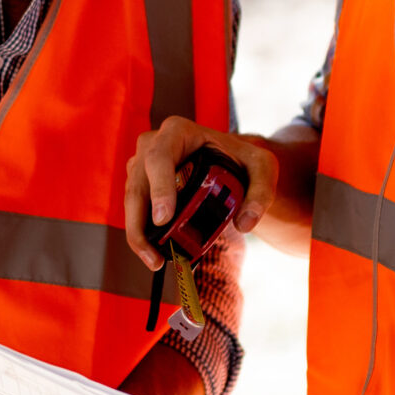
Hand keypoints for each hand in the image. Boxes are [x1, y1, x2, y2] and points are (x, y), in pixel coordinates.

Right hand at [124, 117, 277, 271]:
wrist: (228, 163)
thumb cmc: (242, 160)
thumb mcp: (262, 167)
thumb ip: (261, 192)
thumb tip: (246, 223)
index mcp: (178, 131)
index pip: (160, 157)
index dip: (159, 187)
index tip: (164, 219)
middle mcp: (153, 144)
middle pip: (137, 183)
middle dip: (140, 222)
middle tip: (154, 254)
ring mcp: (142, 164)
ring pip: (131, 200)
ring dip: (137, 234)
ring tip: (154, 262)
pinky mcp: (140, 184)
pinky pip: (134, 210)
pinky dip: (140, 234)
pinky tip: (152, 255)